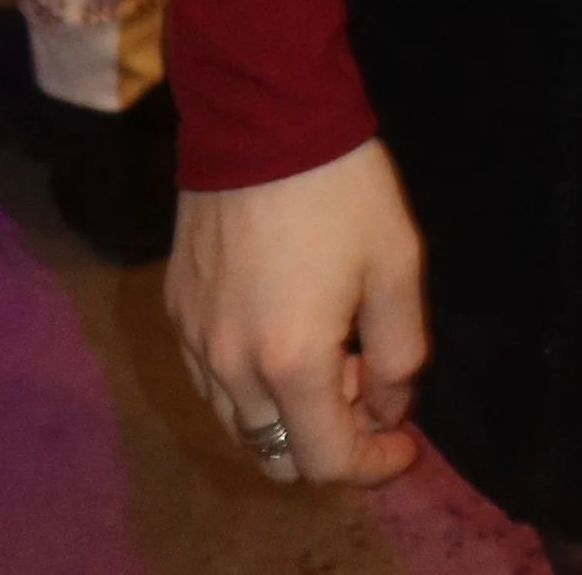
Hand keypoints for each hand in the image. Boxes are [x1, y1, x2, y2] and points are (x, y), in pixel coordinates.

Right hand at [166, 137, 425, 483]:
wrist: (261, 117)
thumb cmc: (341, 187)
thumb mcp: (397, 262)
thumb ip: (401, 350)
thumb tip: (387, 406)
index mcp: (292, 363)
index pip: (327, 460)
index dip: (373, 464)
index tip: (405, 443)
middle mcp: (232, 368)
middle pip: (277, 456)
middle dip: (329, 439)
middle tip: (365, 378)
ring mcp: (195, 342)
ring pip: (240, 424)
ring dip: (287, 414)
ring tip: (329, 348)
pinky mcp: (176, 311)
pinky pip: (211, 381)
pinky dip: (250, 385)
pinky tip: (282, 329)